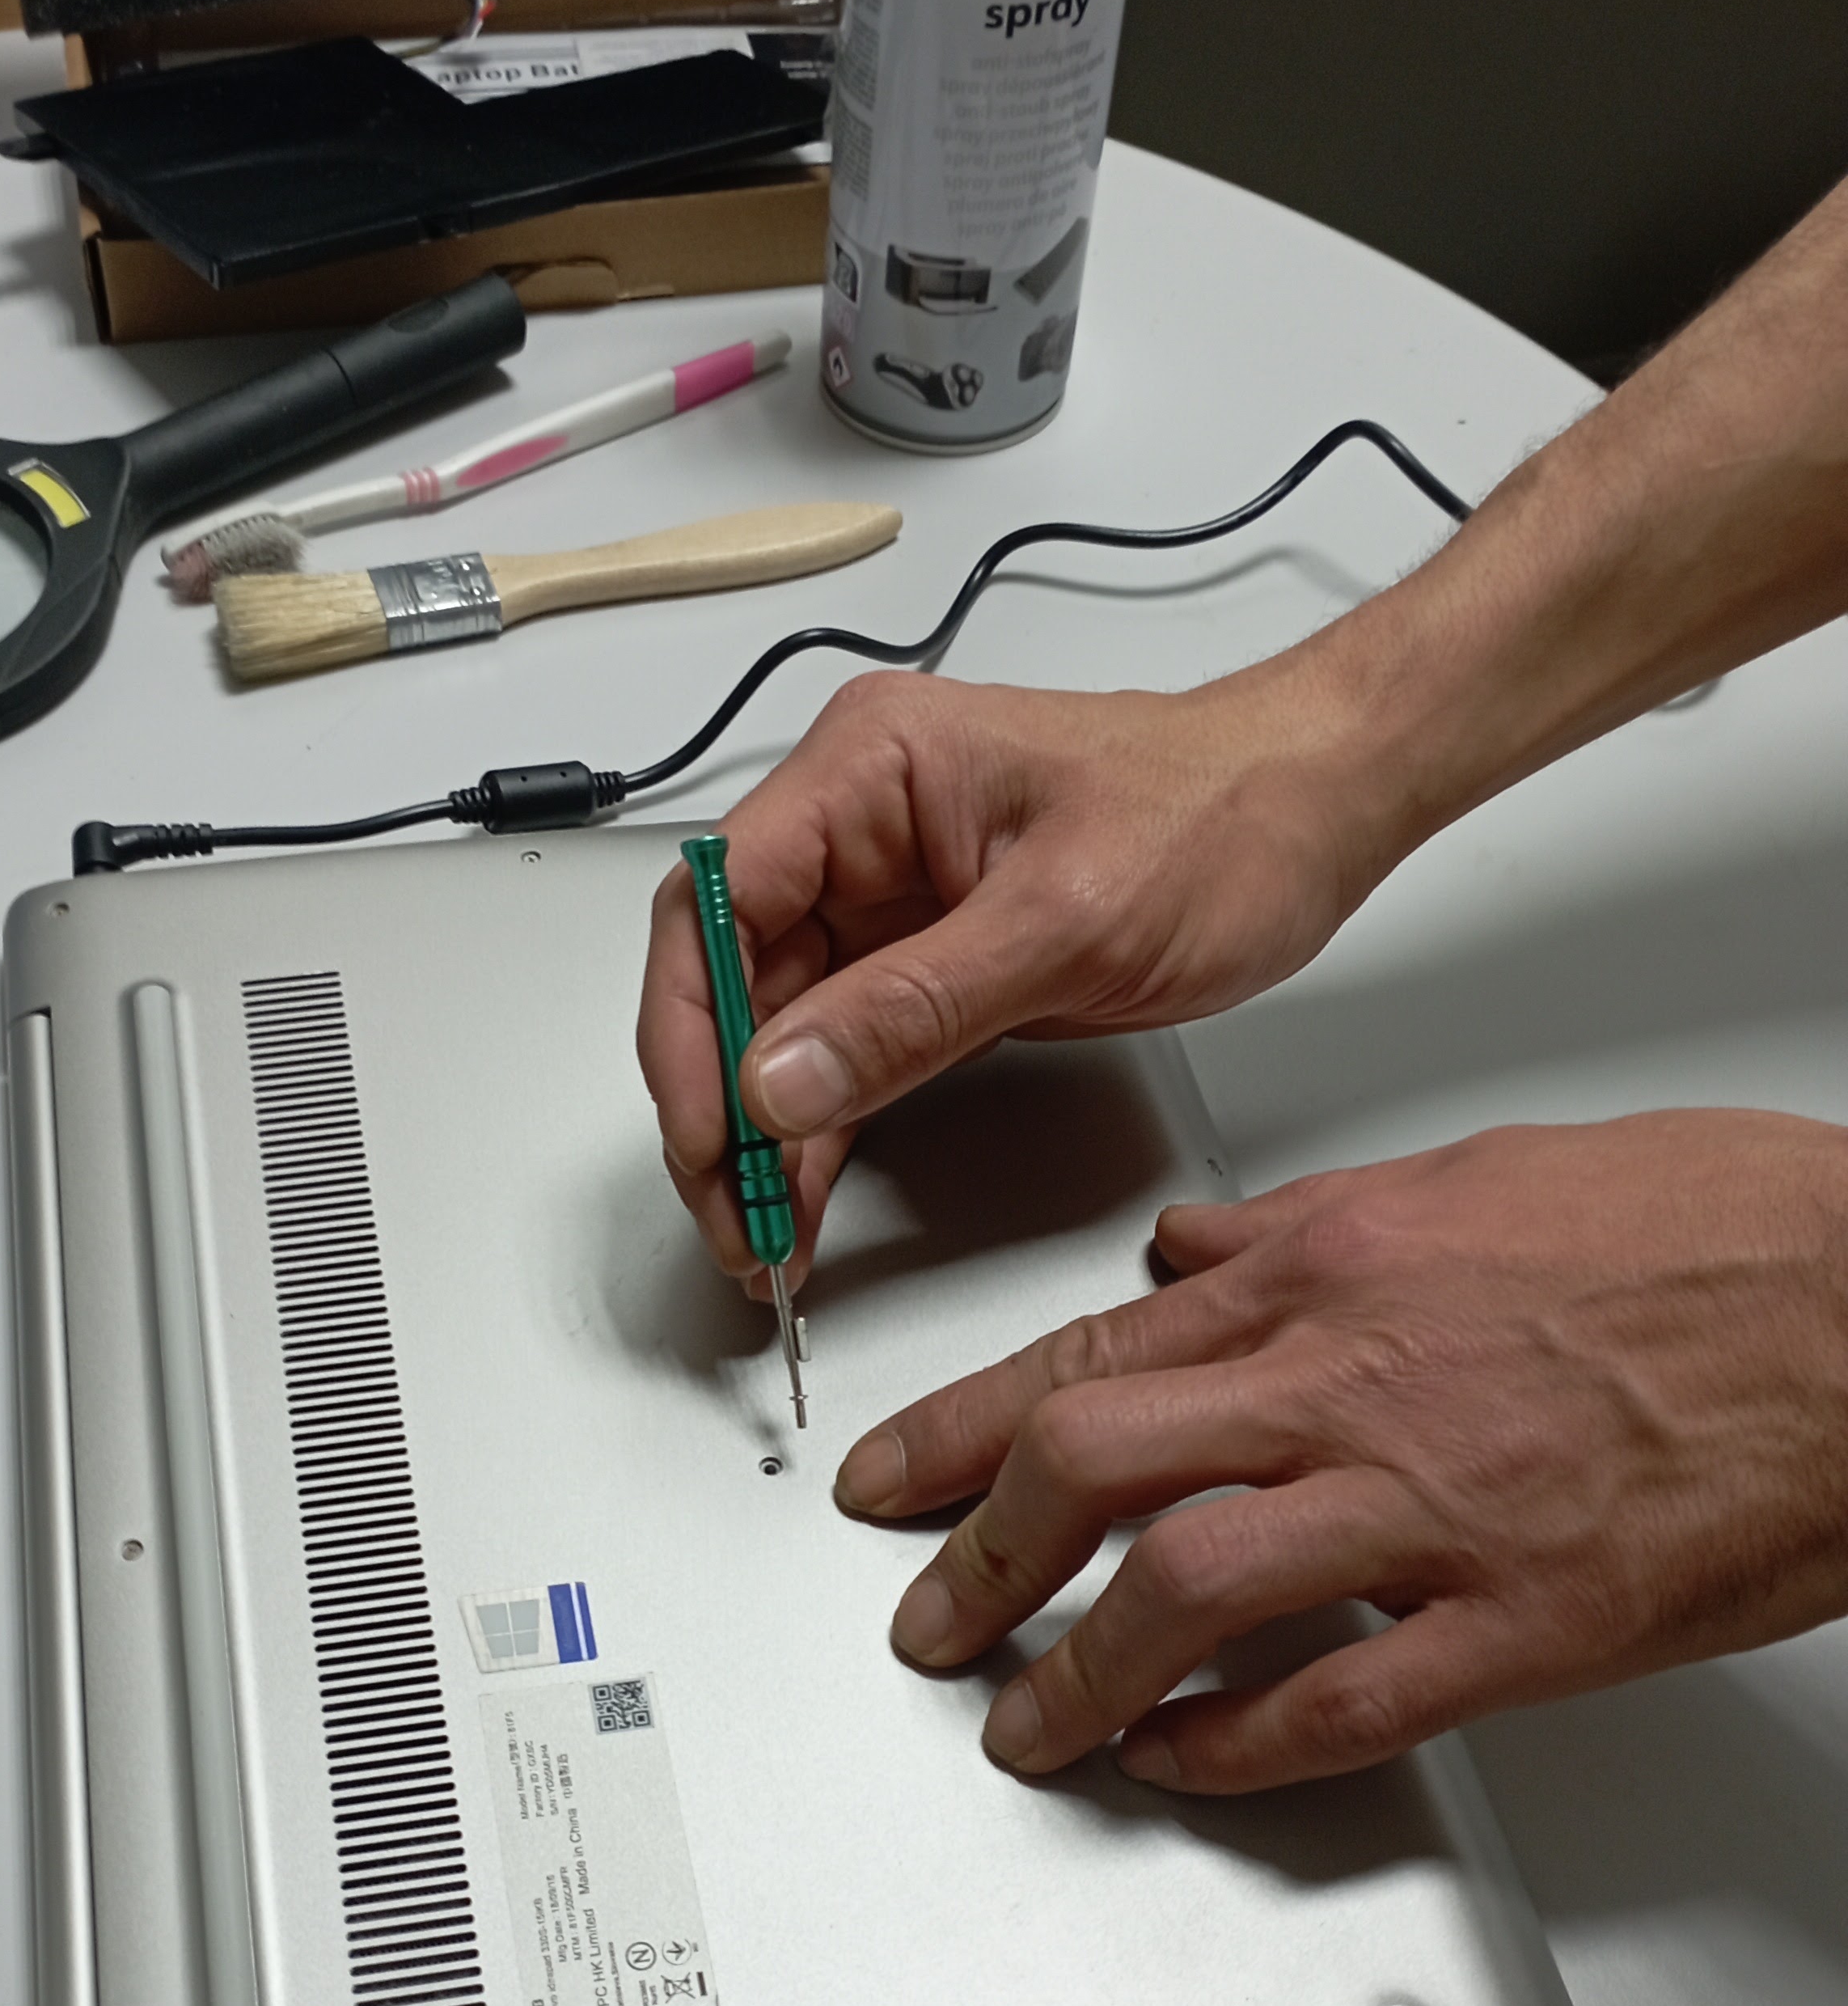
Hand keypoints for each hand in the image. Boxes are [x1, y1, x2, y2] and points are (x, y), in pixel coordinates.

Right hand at [636, 661, 1398, 1291]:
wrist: (1314, 813)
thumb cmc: (1222, 815)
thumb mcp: (1065, 922)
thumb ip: (911, 1008)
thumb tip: (780, 1081)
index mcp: (870, 771)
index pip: (717, 899)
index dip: (691, 1029)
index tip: (710, 1132)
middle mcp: (859, 827)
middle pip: (727, 974)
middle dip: (717, 1105)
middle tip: (734, 1211)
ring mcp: (888, 898)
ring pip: (773, 1030)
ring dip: (761, 1135)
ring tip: (766, 1234)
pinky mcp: (925, 960)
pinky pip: (840, 1053)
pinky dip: (820, 1130)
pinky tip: (809, 1198)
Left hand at [835, 1112, 1847, 1792]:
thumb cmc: (1725, 1234)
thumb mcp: (1489, 1176)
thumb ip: (1314, 1221)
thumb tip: (1195, 1252)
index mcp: (1341, 1271)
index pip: (1092, 1351)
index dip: (961, 1426)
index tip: (897, 1477)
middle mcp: (1355, 1382)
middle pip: (1091, 1463)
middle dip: (976, 1553)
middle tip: (923, 1616)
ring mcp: (1433, 1508)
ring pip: (1180, 1589)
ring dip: (1075, 1673)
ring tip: (1026, 1728)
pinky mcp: (1523, 1623)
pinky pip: (1332, 1700)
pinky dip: (1231, 1747)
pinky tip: (1179, 1766)